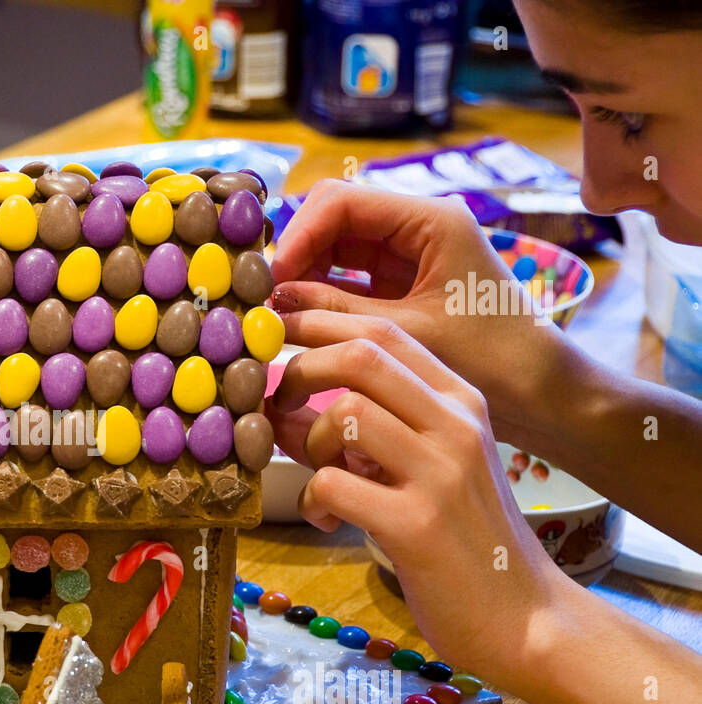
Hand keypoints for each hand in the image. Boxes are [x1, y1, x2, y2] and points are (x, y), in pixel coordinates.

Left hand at [267, 311, 563, 672]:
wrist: (526, 618)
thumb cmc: (468, 540)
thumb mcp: (430, 466)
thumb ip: (368, 430)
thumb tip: (283, 405)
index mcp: (462, 402)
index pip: (383, 332)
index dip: (318, 329)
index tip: (278, 349)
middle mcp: (457, 425)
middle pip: (361, 355)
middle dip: (302, 371)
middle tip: (278, 410)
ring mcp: (440, 473)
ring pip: (344, 413)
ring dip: (309, 444)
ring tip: (321, 479)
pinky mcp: (417, 525)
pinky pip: (332, 484)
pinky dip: (313, 500)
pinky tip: (328, 520)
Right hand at [269, 179, 569, 441]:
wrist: (544, 396)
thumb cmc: (492, 361)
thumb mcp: (405, 335)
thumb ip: (336, 313)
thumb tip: (274, 303)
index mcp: (432, 219)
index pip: (342, 201)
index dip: (298, 235)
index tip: (271, 279)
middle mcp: (420, 226)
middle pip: (335, 218)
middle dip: (296, 254)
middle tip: (266, 298)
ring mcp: (411, 255)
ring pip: (337, 248)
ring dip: (304, 275)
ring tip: (277, 314)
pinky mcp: (404, 285)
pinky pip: (349, 278)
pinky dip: (321, 296)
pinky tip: (299, 322)